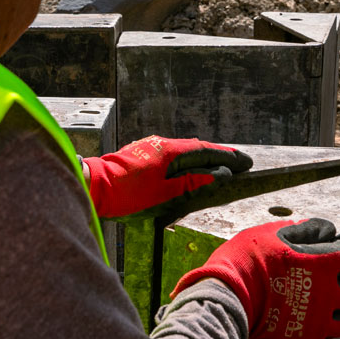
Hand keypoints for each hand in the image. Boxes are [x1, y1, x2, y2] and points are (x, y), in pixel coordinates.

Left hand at [83, 136, 252, 218]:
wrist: (93, 187)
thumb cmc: (126, 194)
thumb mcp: (164, 193)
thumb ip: (192, 183)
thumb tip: (217, 176)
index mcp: (169, 151)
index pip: (205, 151)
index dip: (227, 157)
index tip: (245, 162)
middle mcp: (161, 144)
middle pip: (196, 149)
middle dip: (219, 157)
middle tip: (240, 164)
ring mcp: (150, 148)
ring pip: (184, 153)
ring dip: (203, 160)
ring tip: (221, 167)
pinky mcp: (141, 156)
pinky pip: (172, 157)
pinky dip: (187, 163)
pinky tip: (190, 171)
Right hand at [170, 218, 339, 338]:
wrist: (224, 296)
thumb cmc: (245, 259)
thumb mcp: (273, 233)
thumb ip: (304, 230)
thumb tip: (326, 230)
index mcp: (325, 265)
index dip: (339, 251)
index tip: (326, 251)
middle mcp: (329, 295)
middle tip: (328, 282)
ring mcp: (319, 323)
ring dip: (334, 313)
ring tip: (316, 308)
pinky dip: (317, 336)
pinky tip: (303, 326)